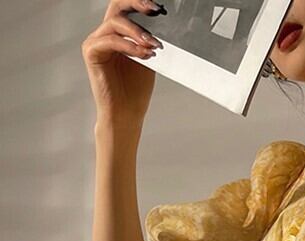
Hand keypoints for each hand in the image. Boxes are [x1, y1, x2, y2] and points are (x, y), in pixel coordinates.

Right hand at [82, 0, 164, 125]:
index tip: (158, 7)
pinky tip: (142, 54)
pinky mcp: (91, 52)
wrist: (126, 114)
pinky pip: (110, 40)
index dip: (140, 3)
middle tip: (154, 10)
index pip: (126, 9)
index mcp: (119, 35)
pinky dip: (128, 45)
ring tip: (152, 44)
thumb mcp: (148, 59)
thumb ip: (149, 40)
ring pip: (115, 22)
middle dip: (136, 4)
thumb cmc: (135, 91)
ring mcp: (96, 42)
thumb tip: (162, 23)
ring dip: (137, 31)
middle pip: (117, 7)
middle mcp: (105, 35)